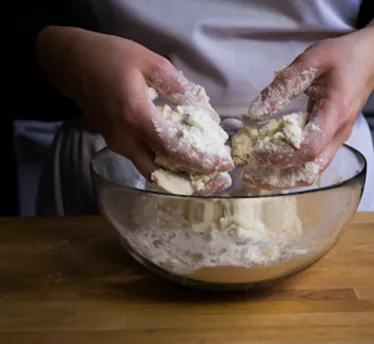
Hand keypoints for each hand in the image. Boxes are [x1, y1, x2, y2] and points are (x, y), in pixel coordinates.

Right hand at [37, 27, 232, 192]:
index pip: (171, 149)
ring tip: (204, 172)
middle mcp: (125, 138)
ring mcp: (117, 144)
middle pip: (160, 173)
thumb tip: (203, 108)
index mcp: (135, 115)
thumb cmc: (110, 57)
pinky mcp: (114, 143)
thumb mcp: (150, 61)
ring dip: (177, 176)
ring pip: (150, 171)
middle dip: (190, 181)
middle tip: (215, 179)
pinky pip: (143, 161)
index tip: (222, 166)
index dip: (199, 161)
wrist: (71, 63)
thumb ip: (178, 85)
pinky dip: (164, 166)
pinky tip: (182, 158)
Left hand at [242, 28, 373, 188]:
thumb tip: (256, 111)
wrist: (373, 60)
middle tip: (246, 173)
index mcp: (336, 113)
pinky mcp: (331, 141)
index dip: (280, 155)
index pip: (309, 148)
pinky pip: (311, 165)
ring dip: (282, 180)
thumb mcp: (311, 60)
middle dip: (276, 177)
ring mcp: (337, 141)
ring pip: (311, 173)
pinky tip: (268, 167)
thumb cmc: (343, 56)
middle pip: (310, 171)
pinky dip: (289, 171)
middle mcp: (339, 134)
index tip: (254, 152)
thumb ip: (283, 84)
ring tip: (252, 176)